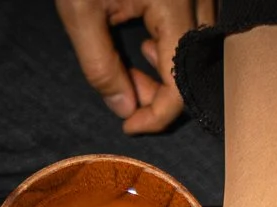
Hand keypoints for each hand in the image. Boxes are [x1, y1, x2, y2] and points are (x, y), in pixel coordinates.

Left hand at [56, 0, 212, 134]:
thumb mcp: (80, 12)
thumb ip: (101, 67)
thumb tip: (125, 110)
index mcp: (174, 3)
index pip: (180, 83)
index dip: (157, 115)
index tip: (129, 125)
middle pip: (195, 67)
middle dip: (163, 93)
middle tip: (127, 96)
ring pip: (196, 47)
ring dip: (167, 68)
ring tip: (134, 61)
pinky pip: (192, 25)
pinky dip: (170, 43)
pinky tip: (144, 37)